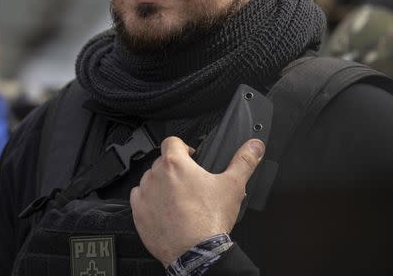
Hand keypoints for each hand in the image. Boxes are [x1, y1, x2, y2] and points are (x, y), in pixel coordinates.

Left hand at [130, 136, 264, 266]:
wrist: (195, 252)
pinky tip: (165, 210)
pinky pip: (140, 198)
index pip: (172, 141)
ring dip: (161, 185)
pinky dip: (150, 202)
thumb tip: (254, 146)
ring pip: (150, 180)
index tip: (191, 156)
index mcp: (175, 163)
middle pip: (162, 162)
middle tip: (190, 184)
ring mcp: (145, 193)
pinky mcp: (138, 212)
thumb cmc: (210, 220)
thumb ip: (244, 161)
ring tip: (178, 200)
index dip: (183, 146)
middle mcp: (155, 175)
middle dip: (175, 170)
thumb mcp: (233, 186)